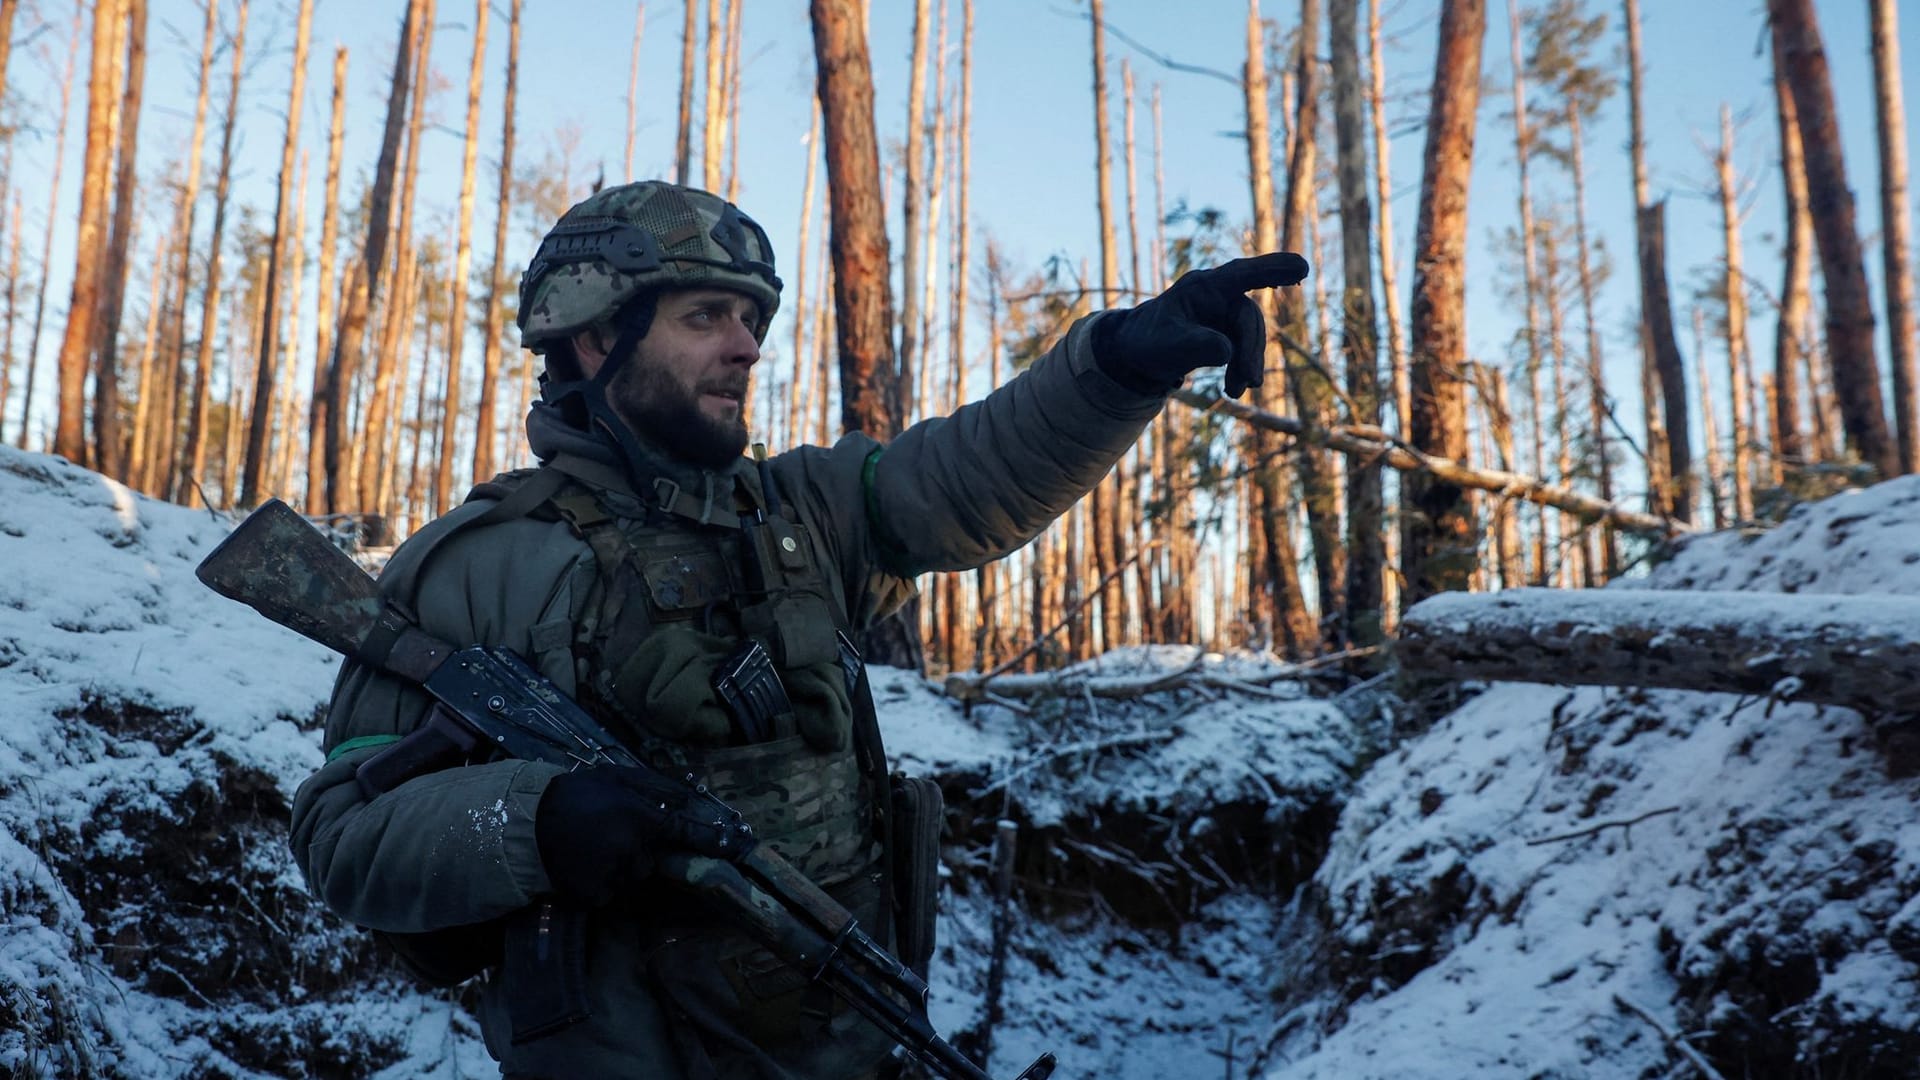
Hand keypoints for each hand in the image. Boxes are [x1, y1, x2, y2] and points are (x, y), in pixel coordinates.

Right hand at [534, 766, 738, 904]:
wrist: (530, 823)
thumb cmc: (579, 794)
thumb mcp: (618, 777)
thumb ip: (657, 787)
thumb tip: (693, 795)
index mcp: (640, 818)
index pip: (685, 832)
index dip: (710, 840)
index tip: (735, 845)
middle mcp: (632, 850)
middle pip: (653, 860)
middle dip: (640, 851)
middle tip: (612, 835)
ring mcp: (613, 876)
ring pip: (633, 878)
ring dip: (622, 868)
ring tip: (595, 849)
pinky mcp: (595, 896)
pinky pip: (612, 893)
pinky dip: (603, 883)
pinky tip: (586, 865)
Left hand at [1093, 252, 1309, 398]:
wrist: (1138, 354)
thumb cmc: (1149, 341)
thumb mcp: (1166, 346)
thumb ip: (1195, 345)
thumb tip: (1227, 351)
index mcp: (1203, 287)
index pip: (1242, 274)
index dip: (1272, 269)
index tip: (1302, 267)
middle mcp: (1219, 295)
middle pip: (1248, 318)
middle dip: (1251, 351)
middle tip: (1250, 383)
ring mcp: (1226, 312)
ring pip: (1251, 335)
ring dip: (1249, 363)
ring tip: (1235, 392)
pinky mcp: (1229, 330)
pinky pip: (1246, 347)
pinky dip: (1244, 366)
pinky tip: (1237, 387)